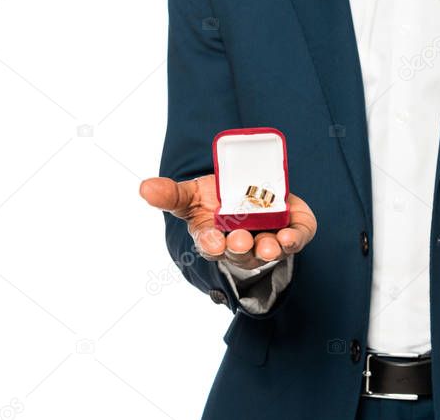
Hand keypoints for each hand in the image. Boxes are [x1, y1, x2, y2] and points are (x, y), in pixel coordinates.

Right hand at [140, 175, 316, 269]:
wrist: (256, 193)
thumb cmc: (218, 200)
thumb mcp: (192, 194)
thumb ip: (171, 194)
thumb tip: (144, 187)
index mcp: (214, 237)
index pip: (210, 245)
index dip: (211, 244)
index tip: (213, 242)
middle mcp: (241, 244)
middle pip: (240, 252)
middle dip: (239, 247)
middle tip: (240, 240)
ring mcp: (268, 240)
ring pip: (268, 251)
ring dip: (269, 250)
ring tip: (270, 246)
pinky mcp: (292, 232)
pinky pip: (295, 240)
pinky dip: (294, 240)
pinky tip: (290, 237)